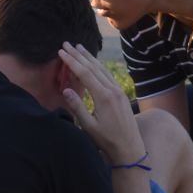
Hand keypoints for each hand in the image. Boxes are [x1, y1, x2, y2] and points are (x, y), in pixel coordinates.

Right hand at [57, 41, 143, 164]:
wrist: (130, 149)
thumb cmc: (107, 141)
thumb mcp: (89, 127)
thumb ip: (77, 107)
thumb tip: (65, 89)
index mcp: (104, 97)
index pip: (84, 73)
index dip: (72, 61)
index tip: (61, 51)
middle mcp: (113, 90)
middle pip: (93, 67)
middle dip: (79, 54)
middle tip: (67, 43)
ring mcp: (119, 91)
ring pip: (102, 69)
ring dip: (89, 58)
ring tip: (79, 47)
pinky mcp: (122, 95)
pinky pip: (108, 75)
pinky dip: (98, 67)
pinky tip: (93, 63)